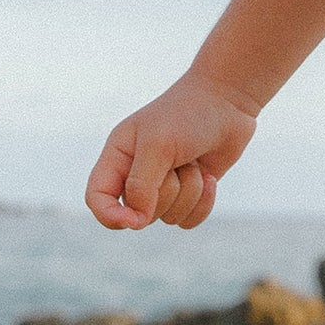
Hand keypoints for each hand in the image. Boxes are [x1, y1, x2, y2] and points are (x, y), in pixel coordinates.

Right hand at [84, 71, 258, 231]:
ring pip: (168, 217)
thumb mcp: (158, 146)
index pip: (97, 197)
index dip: (109, 215)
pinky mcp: (187, 194)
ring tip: (193, 162)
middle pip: (139, 213)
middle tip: (178, 162)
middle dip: (167, 193)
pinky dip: (203, 203)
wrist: (228, 102)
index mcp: (118, 156)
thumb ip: (141, 185)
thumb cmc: (187, 115)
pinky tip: (209, 177)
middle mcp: (135, 174)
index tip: (133, 221)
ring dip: (189, 192)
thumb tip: (136, 221)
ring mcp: (162, 186)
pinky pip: (188, 220)